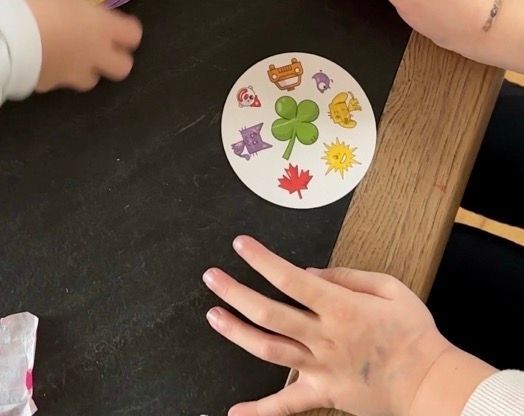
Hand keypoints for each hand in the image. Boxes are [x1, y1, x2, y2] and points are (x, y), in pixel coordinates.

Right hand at [21, 0, 142, 90]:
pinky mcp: (48, 85)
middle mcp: (94, 54)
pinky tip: (43, 57)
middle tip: (101, 40)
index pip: (133, 35)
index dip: (130, 28)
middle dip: (115, 57)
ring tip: (72, 51)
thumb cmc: (44, 5)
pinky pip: (59, 82)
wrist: (11, 41)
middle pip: (122, 67)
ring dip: (87, 67)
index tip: (120, 19)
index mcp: (103, 27)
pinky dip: (56, 72)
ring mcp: (72, 73)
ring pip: (92, 80)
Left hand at [204, 236, 490, 415]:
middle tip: (211, 277)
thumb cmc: (415, 334)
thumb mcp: (390, 288)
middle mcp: (324, 337)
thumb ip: (348, 276)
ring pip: (269, 351)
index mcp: (341, 307)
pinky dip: (259, 411)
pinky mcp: (324, 394)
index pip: (290, 278)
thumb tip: (311, 270)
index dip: (261, 260)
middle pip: (269, 313)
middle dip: (236, 293)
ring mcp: (320, 368)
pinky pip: (287, 406)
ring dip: (237, 333)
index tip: (240, 245)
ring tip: (213, 315)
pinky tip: (234, 413)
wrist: (432, 385)